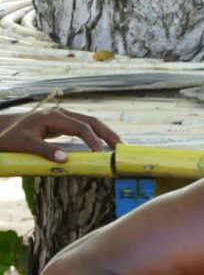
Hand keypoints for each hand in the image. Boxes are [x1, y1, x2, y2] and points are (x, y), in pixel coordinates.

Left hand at [0, 109, 120, 161]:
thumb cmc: (9, 136)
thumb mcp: (24, 144)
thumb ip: (45, 151)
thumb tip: (66, 160)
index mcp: (53, 117)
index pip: (81, 127)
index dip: (93, 140)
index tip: (102, 154)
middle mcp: (60, 115)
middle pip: (91, 121)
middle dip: (108, 134)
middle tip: (122, 148)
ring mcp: (61, 119)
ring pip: (89, 123)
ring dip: (104, 134)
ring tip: (118, 147)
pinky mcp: (60, 125)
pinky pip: (83, 128)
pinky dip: (95, 136)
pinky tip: (102, 145)